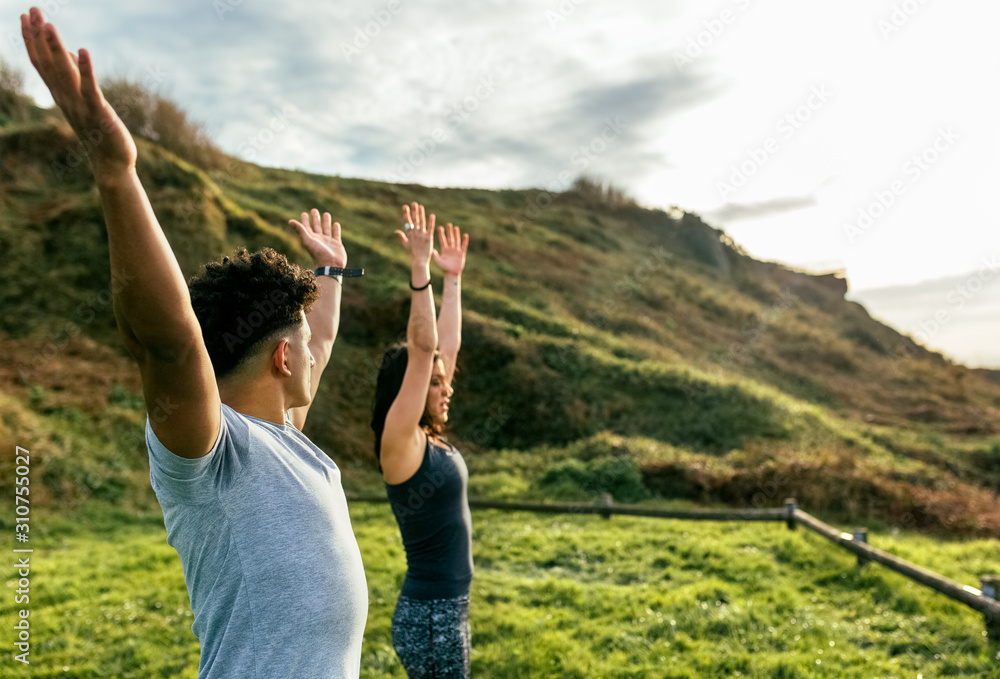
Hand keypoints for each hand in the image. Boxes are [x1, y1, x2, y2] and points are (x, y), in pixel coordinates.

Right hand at [21, 8, 135, 180]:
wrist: (111, 162)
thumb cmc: (99, 129)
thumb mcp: (86, 100)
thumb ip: (77, 77)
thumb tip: (74, 54)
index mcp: (61, 95)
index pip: (41, 63)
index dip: (32, 40)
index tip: (25, 16)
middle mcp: (66, 99)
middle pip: (48, 64)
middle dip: (39, 36)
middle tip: (32, 10)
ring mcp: (81, 106)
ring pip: (64, 74)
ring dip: (56, 49)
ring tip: (48, 25)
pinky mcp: (99, 113)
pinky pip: (90, 89)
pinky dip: (86, 70)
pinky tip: (84, 51)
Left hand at [289, 208, 346, 267]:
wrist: (330, 266)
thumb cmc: (318, 254)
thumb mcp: (308, 241)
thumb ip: (300, 230)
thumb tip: (290, 221)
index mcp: (311, 238)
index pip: (307, 227)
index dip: (305, 220)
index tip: (304, 213)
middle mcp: (319, 239)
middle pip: (316, 226)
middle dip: (315, 218)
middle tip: (314, 210)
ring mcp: (328, 242)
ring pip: (327, 229)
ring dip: (326, 222)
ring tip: (326, 214)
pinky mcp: (337, 244)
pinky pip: (336, 234)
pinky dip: (336, 229)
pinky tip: (336, 224)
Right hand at [395, 202, 435, 268]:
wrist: (419, 261)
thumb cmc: (412, 254)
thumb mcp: (405, 245)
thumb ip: (402, 237)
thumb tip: (396, 230)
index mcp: (410, 234)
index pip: (407, 222)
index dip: (406, 214)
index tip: (405, 206)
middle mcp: (415, 233)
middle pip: (414, 220)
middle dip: (414, 211)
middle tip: (414, 203)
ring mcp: (422, 235)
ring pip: (421, 222)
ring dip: (421, 214)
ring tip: (421, 206)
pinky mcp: (429, 238)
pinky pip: (430, 228)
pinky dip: (431, 222)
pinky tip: (432, 215)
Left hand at [433, 223, 468, 277]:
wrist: (451, 274)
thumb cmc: (444, 268)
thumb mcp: (439, 261)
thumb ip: (436, 256)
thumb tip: (432, 250)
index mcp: (444, 250)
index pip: (443, 240)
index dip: (441, 234)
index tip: (440, 227)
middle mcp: (450, 249)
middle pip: (450, 238)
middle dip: (449, 232)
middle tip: (448, 224)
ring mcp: (456, 251)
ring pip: (456, 240)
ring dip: (456, 234)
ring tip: (456, 227)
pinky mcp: (461, 254)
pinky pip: (463, 246)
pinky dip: (465, 241)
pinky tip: (465, 235)